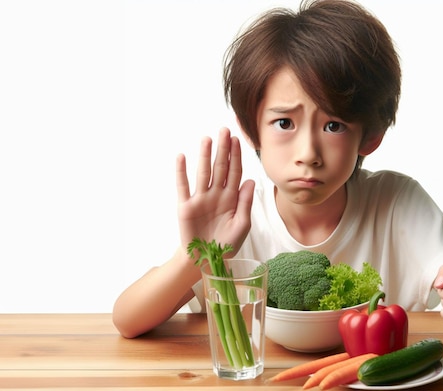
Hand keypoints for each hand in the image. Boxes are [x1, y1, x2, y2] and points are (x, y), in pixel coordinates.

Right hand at [176, 128, 254, 257]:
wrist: (208, 260)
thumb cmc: (227, 243)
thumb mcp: (242, 225)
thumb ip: (245, 203)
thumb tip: (250, 181)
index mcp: (231, 198)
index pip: (235, 172)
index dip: (236, 157)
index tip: (237, 140)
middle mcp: (216, 195)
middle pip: (220, 168)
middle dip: (223, 150)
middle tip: (224, 131)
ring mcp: (200, 199)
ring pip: (203, 173)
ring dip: (204, 156)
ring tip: (207, 139)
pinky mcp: (185, 207)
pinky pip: (183, 187)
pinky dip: (181, 172)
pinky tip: (182, 157)